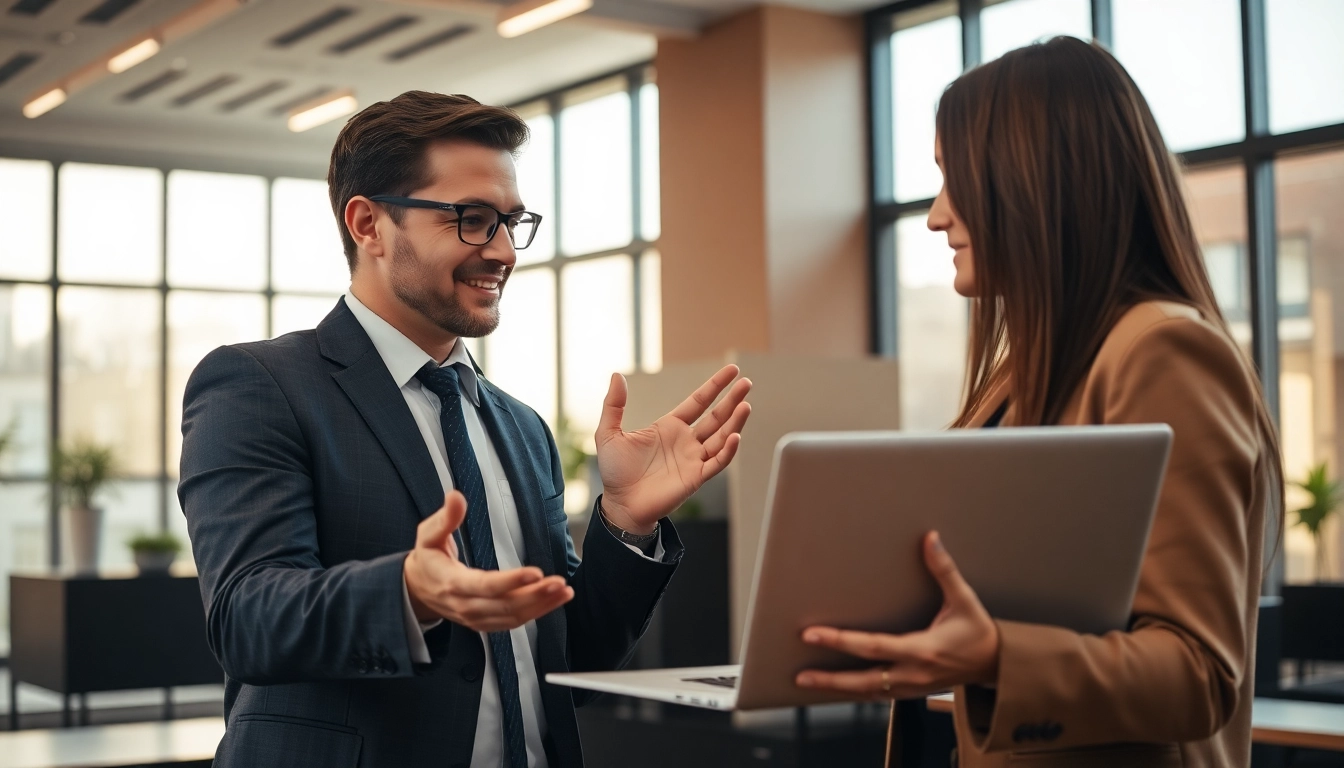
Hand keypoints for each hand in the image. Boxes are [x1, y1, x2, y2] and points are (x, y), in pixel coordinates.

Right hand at [403, 491, 573, 631]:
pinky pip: (513, 621)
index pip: (484, 586)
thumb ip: (445, 517)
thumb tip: (456, 496)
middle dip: (535, 595)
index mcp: (451, 583)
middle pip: (504, 604)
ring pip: (512, 616)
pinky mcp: (485, 622)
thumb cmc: (427, 557)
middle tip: (559, 583)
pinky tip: (555, 600)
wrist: (416, 590)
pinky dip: (537, 613)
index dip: (510, 581)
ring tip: (564, 591)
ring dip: (541, 605)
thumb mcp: (428, 534)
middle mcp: (465, 605)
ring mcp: (475, 618)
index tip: (536, 572)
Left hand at [595, 365, 752, 533]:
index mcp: (670, 427)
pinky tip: (735, 436)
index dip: (715, 386)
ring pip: (722, 437)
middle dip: (732, 400)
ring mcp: (693, 459)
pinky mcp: (695, 478)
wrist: (619, 504)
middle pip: (716, 416)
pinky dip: (728, 450)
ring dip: (735, 422)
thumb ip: (614, 405)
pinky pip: (717, 462)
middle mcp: (686, 441)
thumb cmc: (615, 472)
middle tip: (747, 383)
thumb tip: (617, 375)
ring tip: (745, 405)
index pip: (699, 401)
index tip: (732, 371)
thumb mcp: (609, 433)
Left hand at [795, 532, 998, 698]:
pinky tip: (837, 687)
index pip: (873, 647)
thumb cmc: (978, 631)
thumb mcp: (964, 599)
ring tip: (808, 682)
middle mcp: (914, 674)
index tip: (813, 634)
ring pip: (868, 692)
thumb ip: (945, 570)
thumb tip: (930, 539)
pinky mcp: (912, 692)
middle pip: (864, 680)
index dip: (841, 641)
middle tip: (800, 675)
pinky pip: (878, 695)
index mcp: (923, 650)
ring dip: (838, 689)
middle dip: (830, 679)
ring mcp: (912, 688)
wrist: (997, 664)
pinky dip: (855, 692)